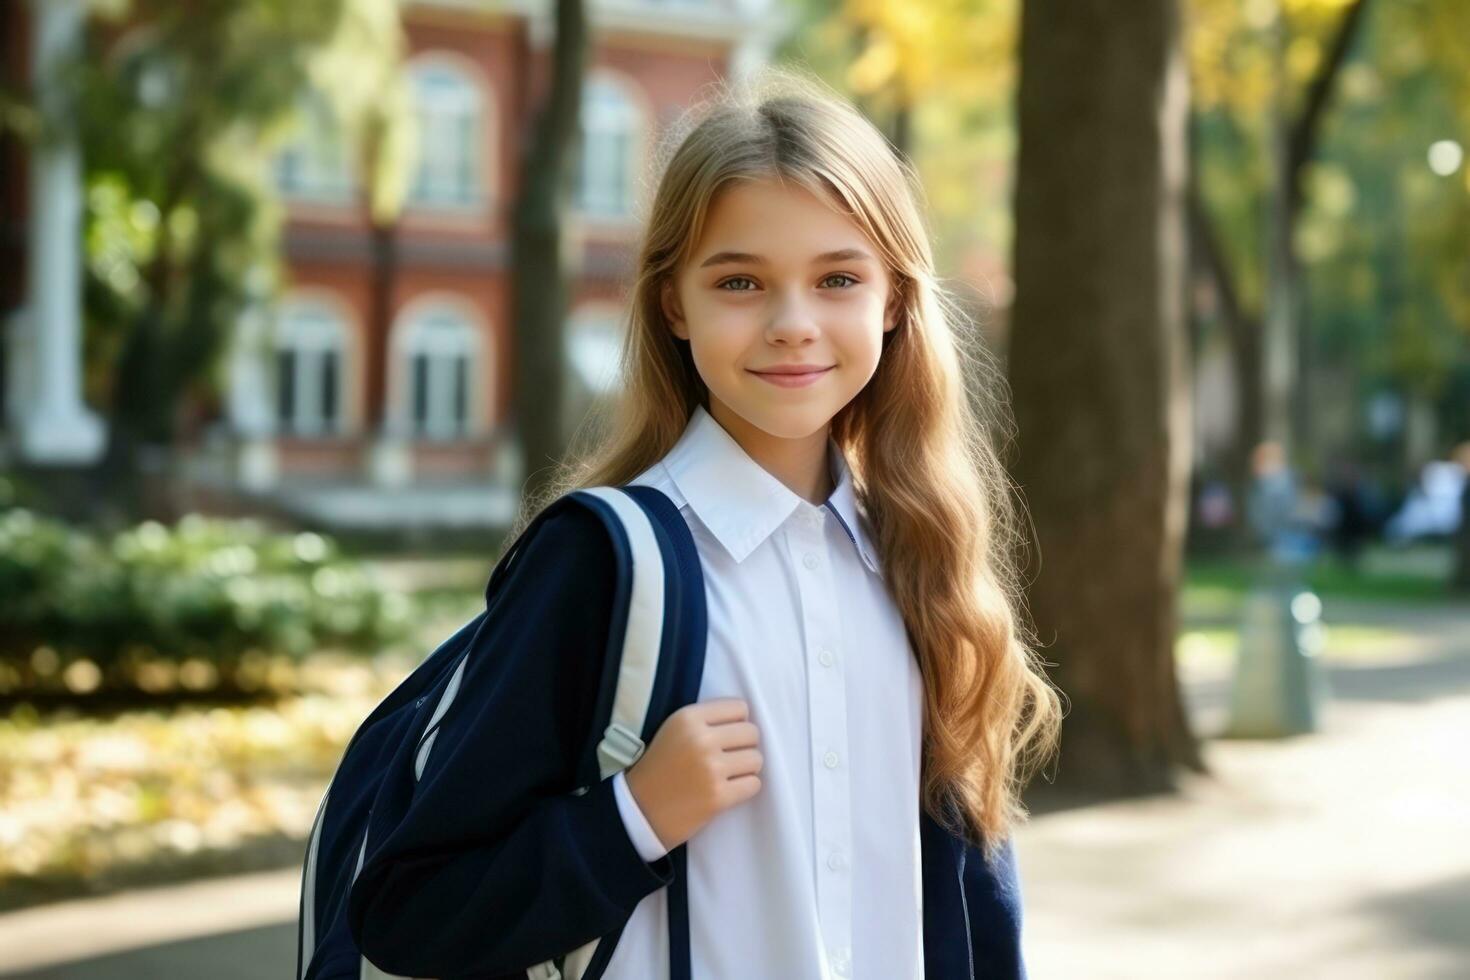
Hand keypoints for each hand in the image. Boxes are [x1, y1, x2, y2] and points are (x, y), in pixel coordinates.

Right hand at [622, 698, 762, 850]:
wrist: (640, 809)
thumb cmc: (660, 767)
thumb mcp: (674, 730)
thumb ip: (706, 720)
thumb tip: (747, 720)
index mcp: (688, 718)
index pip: (739, 708)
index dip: (737, 723)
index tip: (727, 736)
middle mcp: (701, 739)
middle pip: (752, 733)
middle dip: (744, 746)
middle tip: (729, 758)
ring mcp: (711, 769)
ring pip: (756, 759)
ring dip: (746, 768)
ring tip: (727, 774)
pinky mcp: (718, 796)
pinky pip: (754, 784)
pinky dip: (745, 788)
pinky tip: (727, 789)